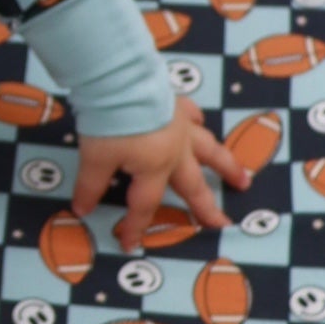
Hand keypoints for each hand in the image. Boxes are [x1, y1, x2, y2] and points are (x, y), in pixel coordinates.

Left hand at [71, 97, 249, 254]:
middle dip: (206, 207)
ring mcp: (180, 126)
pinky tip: (200, 123)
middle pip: (192, 185)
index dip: (135, 227)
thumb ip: (90, 186)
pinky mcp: (177, 104)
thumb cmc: (111, 121)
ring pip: (209, 151)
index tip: (129, 245)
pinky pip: (194, 116)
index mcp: (154, 168)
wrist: (122, 78)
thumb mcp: (94, 157)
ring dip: (226, 166)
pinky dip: (198, 122)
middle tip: (223, 223)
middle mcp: (175, 151)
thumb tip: (81, 210)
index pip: (144, 205)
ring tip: (243, 179)